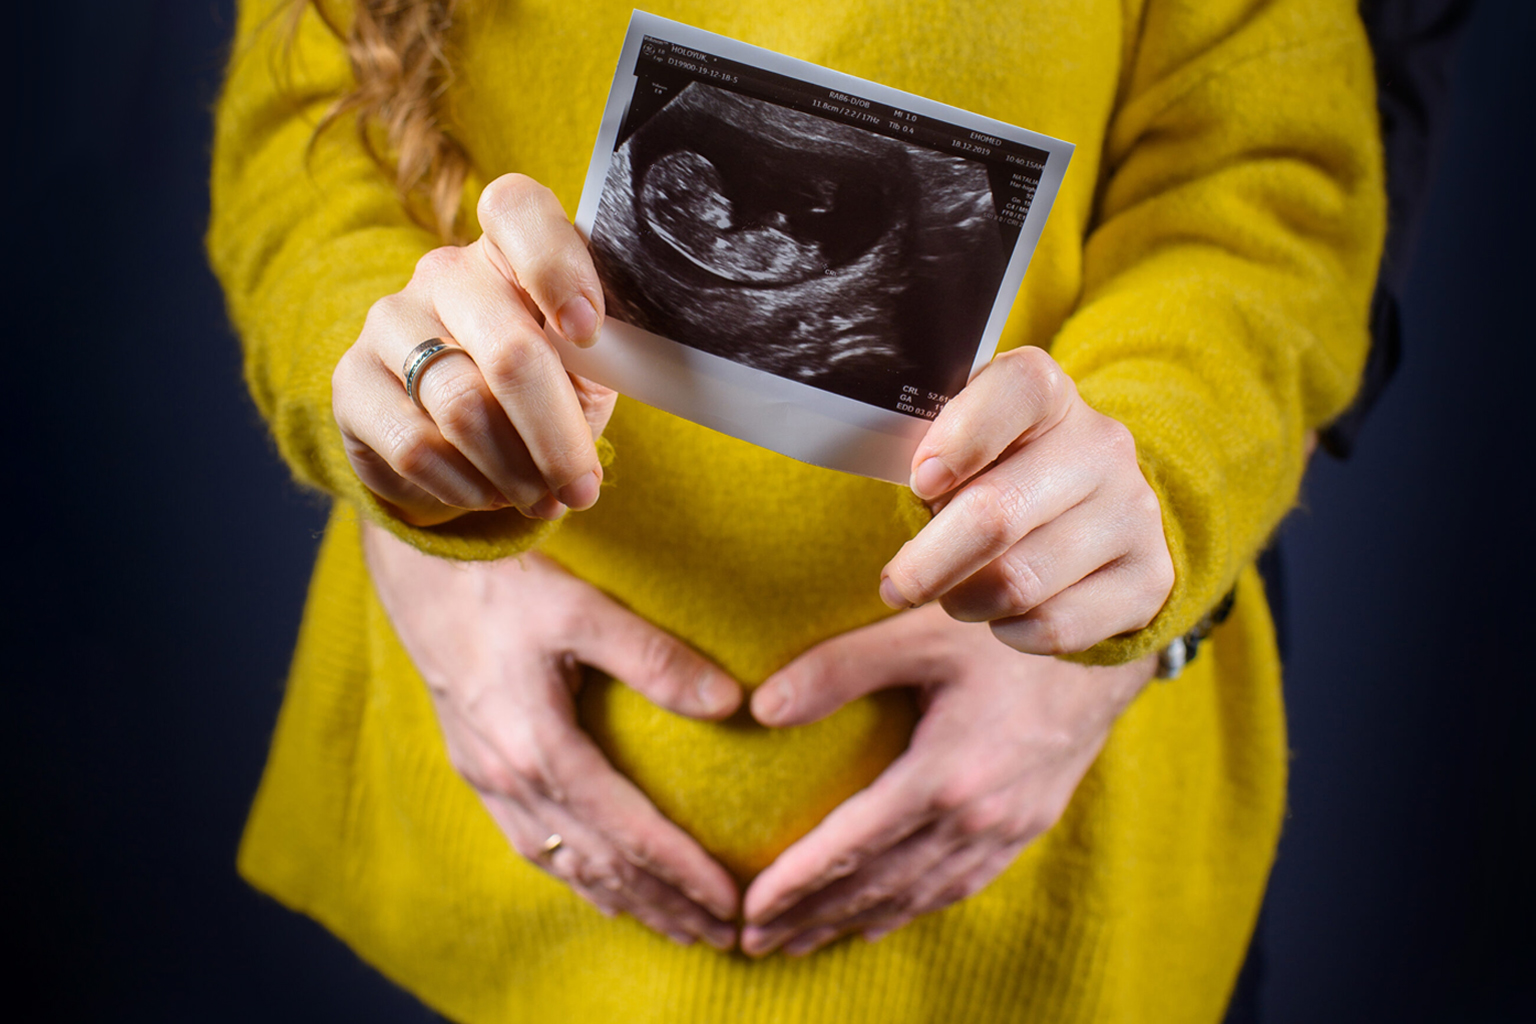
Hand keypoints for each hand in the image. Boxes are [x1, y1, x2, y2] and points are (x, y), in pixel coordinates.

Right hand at [333, 174, 614, 526]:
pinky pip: (417, 446)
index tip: (588, 332)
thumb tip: (621, 365)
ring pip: (464, 408)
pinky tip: (489, 494)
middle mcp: (444, 273)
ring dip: (516, 471)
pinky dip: (467, 486)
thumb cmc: (541, 390)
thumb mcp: (584, 369)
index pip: (517, 210)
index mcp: (508, 249)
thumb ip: (602, 356)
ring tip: (544, 499)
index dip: (556, 267)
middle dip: (556, 435)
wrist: (456, 446)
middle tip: (582, 488)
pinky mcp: (352, 383)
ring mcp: (390, 323)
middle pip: (509, 349)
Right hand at [361, 521, 743, 947]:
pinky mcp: (475, 763)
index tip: (731, 903)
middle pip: (599, 865)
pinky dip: (575, 874)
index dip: (683, 874)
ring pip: (563, 863)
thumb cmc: (502, 579)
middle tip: (721, 936)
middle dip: (662, 905)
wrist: (418, 563)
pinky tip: (598, 883)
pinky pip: (531, 842)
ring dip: (622, 900)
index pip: (628, 833)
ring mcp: (486, 775)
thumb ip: (655, 659)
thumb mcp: (580, 609)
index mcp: (538, 747)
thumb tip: (732, 704)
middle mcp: (508, 777)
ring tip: (674, 925)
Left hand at [739, 604, 1153, 955]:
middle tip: (753, 942)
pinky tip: (879, 920)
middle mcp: (979, 816)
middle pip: (878, 884)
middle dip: (812, 916)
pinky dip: (912, 908)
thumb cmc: (1007, 629)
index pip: (852, 847)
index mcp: (947, 775)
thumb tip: (760, 706)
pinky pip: (960, 885)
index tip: (749, 910)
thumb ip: (838, 669)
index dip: (797, 883)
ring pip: (917, 894)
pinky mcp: (1029, 823)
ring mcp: (1009, 827)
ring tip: (801, 941)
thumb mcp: (920, 635)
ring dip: (854, 921)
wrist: (1109, 644)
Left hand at [880, 346, 1174, 654]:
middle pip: (997, 514)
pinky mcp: (1149, 578)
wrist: (1101, 513)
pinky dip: (1011, 631)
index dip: (959, 438)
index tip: (919, 481)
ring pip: (1021, 582)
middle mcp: (1100, 445)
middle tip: (896, 586)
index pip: (1015, 390)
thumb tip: (888, 476)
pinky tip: (1003, 615)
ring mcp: (1133, 512)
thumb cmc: (1001, 474)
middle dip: (928, 564)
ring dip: (965, 600)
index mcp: (1047, 394)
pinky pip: (1056, 626)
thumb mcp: (965, 444)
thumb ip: (927, 452)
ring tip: (953, 594)